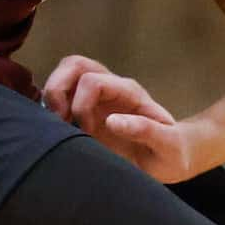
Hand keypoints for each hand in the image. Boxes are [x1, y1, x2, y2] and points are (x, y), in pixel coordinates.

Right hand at [40, 54, 208, 181]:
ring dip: (52, 95)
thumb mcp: (168, 146)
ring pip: (65, 74)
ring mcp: (98, 98)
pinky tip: (55, 128)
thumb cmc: (173, 153)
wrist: (173, 160)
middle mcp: (111, 89)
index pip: (93, 81)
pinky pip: (62, 94)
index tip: (86, 132)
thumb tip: (112, 121)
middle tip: (57, 120)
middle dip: (57, 88)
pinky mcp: (88, 111)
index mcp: (129, 93)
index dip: (81, 104)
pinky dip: (51, 106)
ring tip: (54, 124)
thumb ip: (145, 131)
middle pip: (75, 64)